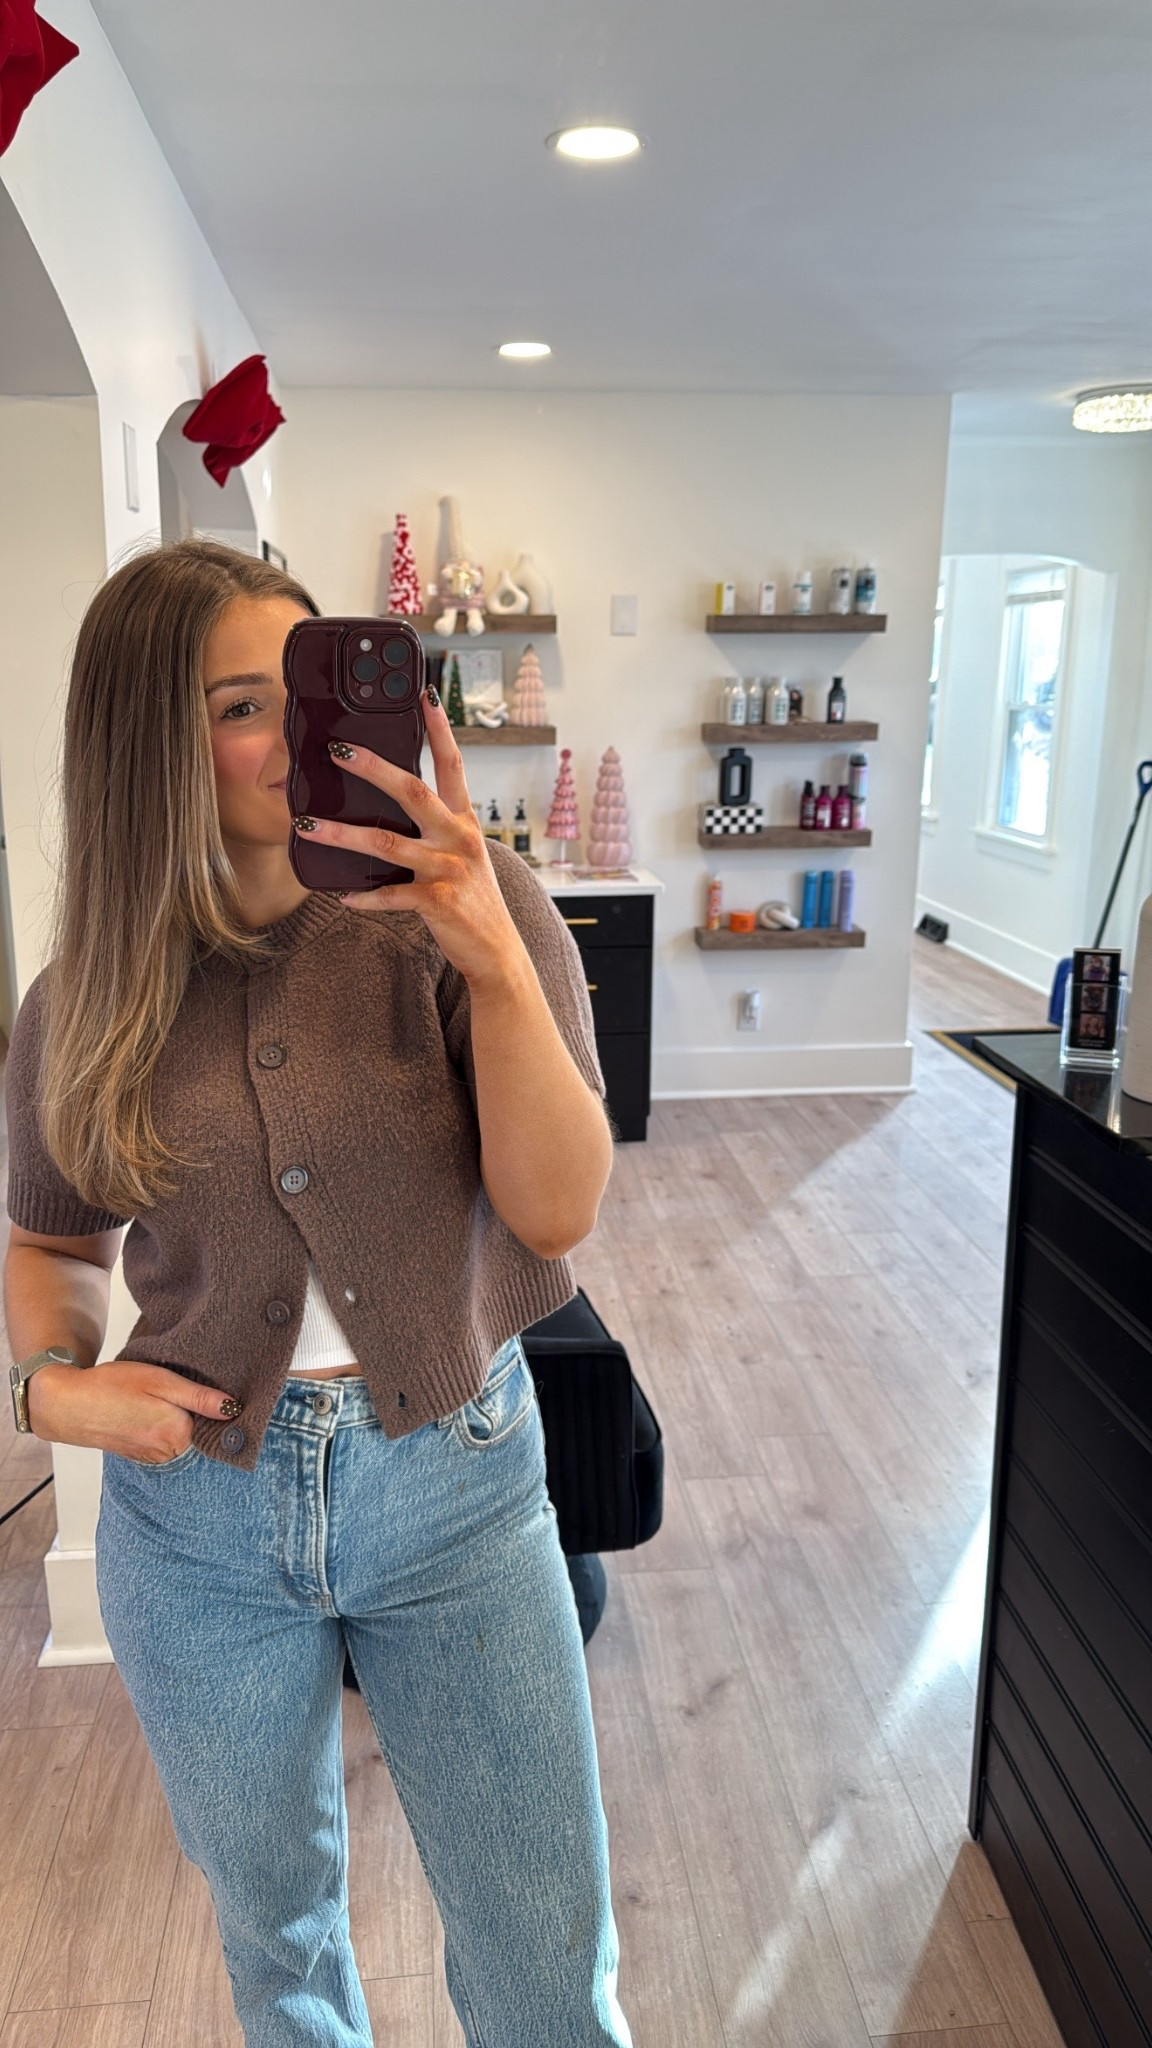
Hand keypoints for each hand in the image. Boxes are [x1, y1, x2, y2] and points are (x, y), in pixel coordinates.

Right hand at [27, 1360, 239, 1462]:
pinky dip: (165, 1428)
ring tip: (162, 1399)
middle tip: (180, 1390)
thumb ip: (198, 1397)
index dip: (215, 1404)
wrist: (68, 1405)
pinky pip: (166, 1443)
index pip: (216, 1422)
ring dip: (181, 1421)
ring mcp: (155, 1458)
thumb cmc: (111, 1385)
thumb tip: (233, 1408)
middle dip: (199, 1413)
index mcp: (177, 1432)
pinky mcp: (143, 1457)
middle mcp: (169, 1452)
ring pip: (183, 1437)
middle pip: (200, 1431)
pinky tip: (152, 1412)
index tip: (209, 1388)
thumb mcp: (159, 1380)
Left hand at [294, 688, 526, 991]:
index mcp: (464, 822)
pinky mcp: (438, 901)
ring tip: (306, 825)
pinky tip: (341, 896)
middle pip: (413, 792)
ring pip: (386, 843)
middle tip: (338, 750)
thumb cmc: (473, 900)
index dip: (440, 730)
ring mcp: (448, 869)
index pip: (452, 766)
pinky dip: (364, 897)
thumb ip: (434, 831)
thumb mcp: (461, 855)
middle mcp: (458, 838)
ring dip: (341, 834)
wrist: (497, 951)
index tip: (425, 697)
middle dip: (373, 768)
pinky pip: (392, 896)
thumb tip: (386, 810)